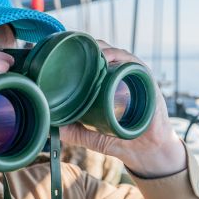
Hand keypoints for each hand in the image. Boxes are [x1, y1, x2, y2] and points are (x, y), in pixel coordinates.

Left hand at [60, 41, 185, 176]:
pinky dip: (120, 57)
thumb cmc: (123, 139)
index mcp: (109, 85)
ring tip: (88, 53)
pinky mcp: (147, 81)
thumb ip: (73, 132)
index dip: (82, 53)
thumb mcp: (92, 136)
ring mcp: (135, 78)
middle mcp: (122, 77)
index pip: (94, 61)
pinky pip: (134, 63)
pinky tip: (107, 58)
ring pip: (118, 54)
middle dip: (89, 47)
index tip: (64, 51)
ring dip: (102, 49)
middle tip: (72, 49)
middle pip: (104, 53)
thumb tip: (51, 125)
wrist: (147, 151)